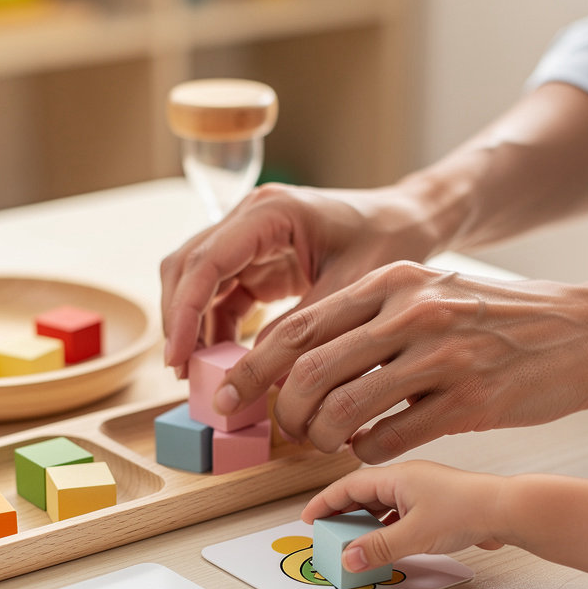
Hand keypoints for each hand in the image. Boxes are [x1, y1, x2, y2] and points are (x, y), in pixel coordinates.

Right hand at [160, 182, 436, 373]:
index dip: (184, 312)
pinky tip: (223, 362)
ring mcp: (249, 239)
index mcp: (270, 212)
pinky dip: (214, 329)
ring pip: (196, 283)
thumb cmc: (389, 241)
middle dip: (179, 322)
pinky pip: (220, 296)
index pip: (205, 262)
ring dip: (192, 328)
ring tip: (198, 375)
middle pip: (187, 268)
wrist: (411, 221)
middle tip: (182, 373)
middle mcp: (249, 218)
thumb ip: (301, 328)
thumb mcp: (349, 289)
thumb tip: (256, 373)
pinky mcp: (256, 262)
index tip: (177, 358)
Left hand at [216, 263, 587, 462]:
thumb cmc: (497, 317)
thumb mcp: (428, 292)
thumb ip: (367, 320)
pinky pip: (390, 438)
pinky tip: (370, 446)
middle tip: (283, 429)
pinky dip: (366, 451)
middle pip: (311, 370)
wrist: (585, 329)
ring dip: (321, 437)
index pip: (300, 326)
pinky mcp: (468, 399)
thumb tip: (300, 362)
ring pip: (344, 408)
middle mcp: (411, 311)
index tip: (231, 397)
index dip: (256, 367)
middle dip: (283, 410)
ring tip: (325, 442)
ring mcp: (441, 355)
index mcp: (391, 281)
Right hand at [301, 460, 507, 572]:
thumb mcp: (416, 534)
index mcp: (397, 476)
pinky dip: (385, 528)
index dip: (325, 502)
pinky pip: (399, 514)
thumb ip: (379, 548)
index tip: (309, 518)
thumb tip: (349, 559)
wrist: (510, 511)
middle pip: (362, 494)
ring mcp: (422, 491)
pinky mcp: (436, 506)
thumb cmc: (469, 510)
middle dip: (342, 514)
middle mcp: (407, 479)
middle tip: (326, 534)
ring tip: (352, 542)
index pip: (348, 486)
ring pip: (381, 505)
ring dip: (364, 523)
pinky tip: (386, 543)